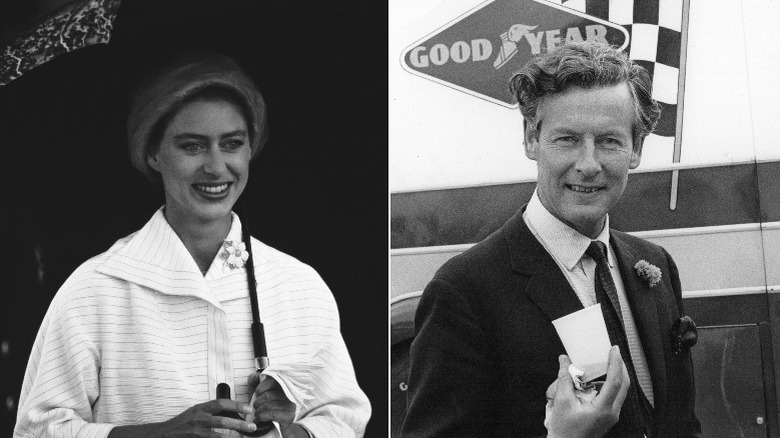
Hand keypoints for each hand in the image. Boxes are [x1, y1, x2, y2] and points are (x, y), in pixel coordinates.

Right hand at [107, 399, 256, 436]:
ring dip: (233, 437)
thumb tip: (234, 412)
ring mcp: (196, 432)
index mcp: (201, 408)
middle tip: (252, 426)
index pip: (221, 403)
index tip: (248, 409)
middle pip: (222, 420)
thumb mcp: (197, 411)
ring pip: (218, 435)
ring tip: (245, 437)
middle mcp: (198, 418)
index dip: (236, 405)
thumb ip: (212, 411)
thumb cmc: (183, 422)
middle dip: (239, 423)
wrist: (164, 434)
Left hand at [247, 373, 295, 427]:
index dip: (262, 386)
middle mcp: (289, 394)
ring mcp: (290, 405)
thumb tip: (256, 375)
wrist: (277, 426)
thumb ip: (255, 381)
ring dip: (258, 411)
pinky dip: (261, 417)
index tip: (257, 392)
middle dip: (258, 402)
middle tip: (255, 406)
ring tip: (256, 413)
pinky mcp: (288, 416)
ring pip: (268, 405)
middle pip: (268, 395)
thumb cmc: (266, 406)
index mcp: (284, 385)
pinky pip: (271, 414)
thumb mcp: (259, 392)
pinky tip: (259, 418)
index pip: (273, 381)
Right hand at [544, 345, 629, 437]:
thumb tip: (564, 361)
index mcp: (602, 409)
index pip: (615, 381)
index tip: (614, 350)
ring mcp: (611, 415)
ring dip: (616, 375)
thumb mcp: (562, 401)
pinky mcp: (608, 416)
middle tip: (613, 353)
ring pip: (621, 391)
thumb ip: (564, 378)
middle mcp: (611, 413)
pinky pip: (614, 397)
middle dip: (620, 366)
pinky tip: (600, 379)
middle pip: (624, 385)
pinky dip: (610, 385)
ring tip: (607, 363)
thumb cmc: (565, 430)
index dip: (615, 363)